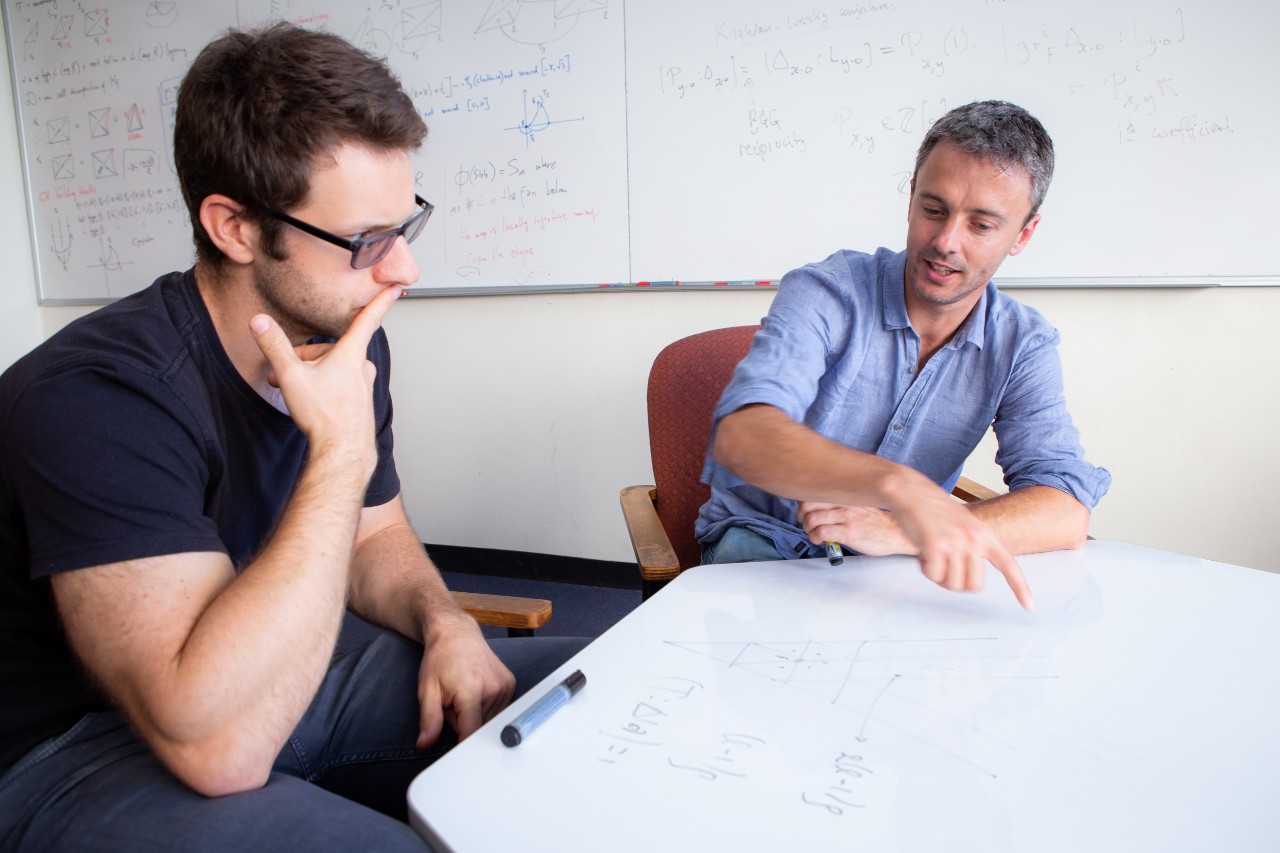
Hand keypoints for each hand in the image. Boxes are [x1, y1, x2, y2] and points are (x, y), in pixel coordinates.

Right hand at [249, 285, 401, 464]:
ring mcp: (363, 386)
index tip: (396, 288)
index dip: (381, 300)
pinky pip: (338, 387)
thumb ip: (274, 346)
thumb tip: (259, 322)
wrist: (342, 452)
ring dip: (312, 374)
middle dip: (306, 356)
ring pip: (334, 369)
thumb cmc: (324, 415)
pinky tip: (311, 403)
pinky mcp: (360, 403)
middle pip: (333, 349)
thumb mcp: (291, 376)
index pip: (368, 318)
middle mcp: (362, 368)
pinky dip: (322, 389)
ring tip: (294, 391)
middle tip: (284, 371)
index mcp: (351, 354)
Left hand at [416, 610, 515, 746]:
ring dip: (475, 716)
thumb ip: (429, 720)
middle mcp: (493, 689)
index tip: (456, 751)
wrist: (456, 633)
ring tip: (464, 696)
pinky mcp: (510, 684)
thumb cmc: (440, 659)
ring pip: (489, 720)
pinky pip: (499, 709)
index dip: (462, 745)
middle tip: (453, 705)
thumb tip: (424, 744)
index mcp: (472, 691)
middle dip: (464, 724)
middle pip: (480, 727)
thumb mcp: (427, 690)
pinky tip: (476, 692)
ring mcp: (505, 686)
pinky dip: (485, 708)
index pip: (472, 733)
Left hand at [798, 501, 912, 556]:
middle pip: (807, 504)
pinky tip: (819, 540)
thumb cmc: (876, 522)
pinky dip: (815, 537)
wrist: (896, 533)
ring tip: (813, 533)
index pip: (813, 492)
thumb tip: (818, 506)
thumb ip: (840, 503)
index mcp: (846, 495)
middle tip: (807, 524)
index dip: (803, 503)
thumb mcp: (857, 505)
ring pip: (812, 519)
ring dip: (807, 529)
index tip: (804, 512)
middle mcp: (845, 503)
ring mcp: (847, 517)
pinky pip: (822, 532)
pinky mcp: (850, 533)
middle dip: (801, 517)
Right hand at [889, 484, 1034, 610]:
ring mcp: (956, 542)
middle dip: (956, 583)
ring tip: (932, 555)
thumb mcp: (964, 525)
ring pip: (952, 584)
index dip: (1020, 588)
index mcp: (984, 535)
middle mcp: (974, 539)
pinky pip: (933, 575)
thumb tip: (969, 579)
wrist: (912, 493)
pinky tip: (923, 552)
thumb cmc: (934, 510)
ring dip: (939, 575)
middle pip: (974, 586)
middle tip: (944, 568)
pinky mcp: (937, 545)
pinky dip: (926, 570)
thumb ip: (973, 548)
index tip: (1029, 606)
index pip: (1009, 565)